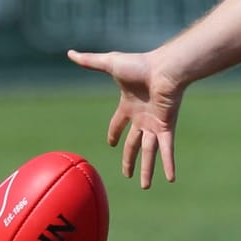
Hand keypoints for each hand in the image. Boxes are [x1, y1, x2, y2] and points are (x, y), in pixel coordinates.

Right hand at [65, 49, 182, 188]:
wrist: (164, 68)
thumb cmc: (140, 64)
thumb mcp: (110, 63)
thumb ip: (90, 61)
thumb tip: (70, 53)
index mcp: (129, 105)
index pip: (118, 123)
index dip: (114, 133)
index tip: (111, 144)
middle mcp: (142, 117)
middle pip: (133, 144)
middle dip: (130, 160)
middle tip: (127, 176)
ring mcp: (154, 124)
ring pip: (148, 152)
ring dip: (146, 169)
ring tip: (145, 187)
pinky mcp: (166, 127)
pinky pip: (166, 150)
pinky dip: (168, 164)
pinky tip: (170, 179)